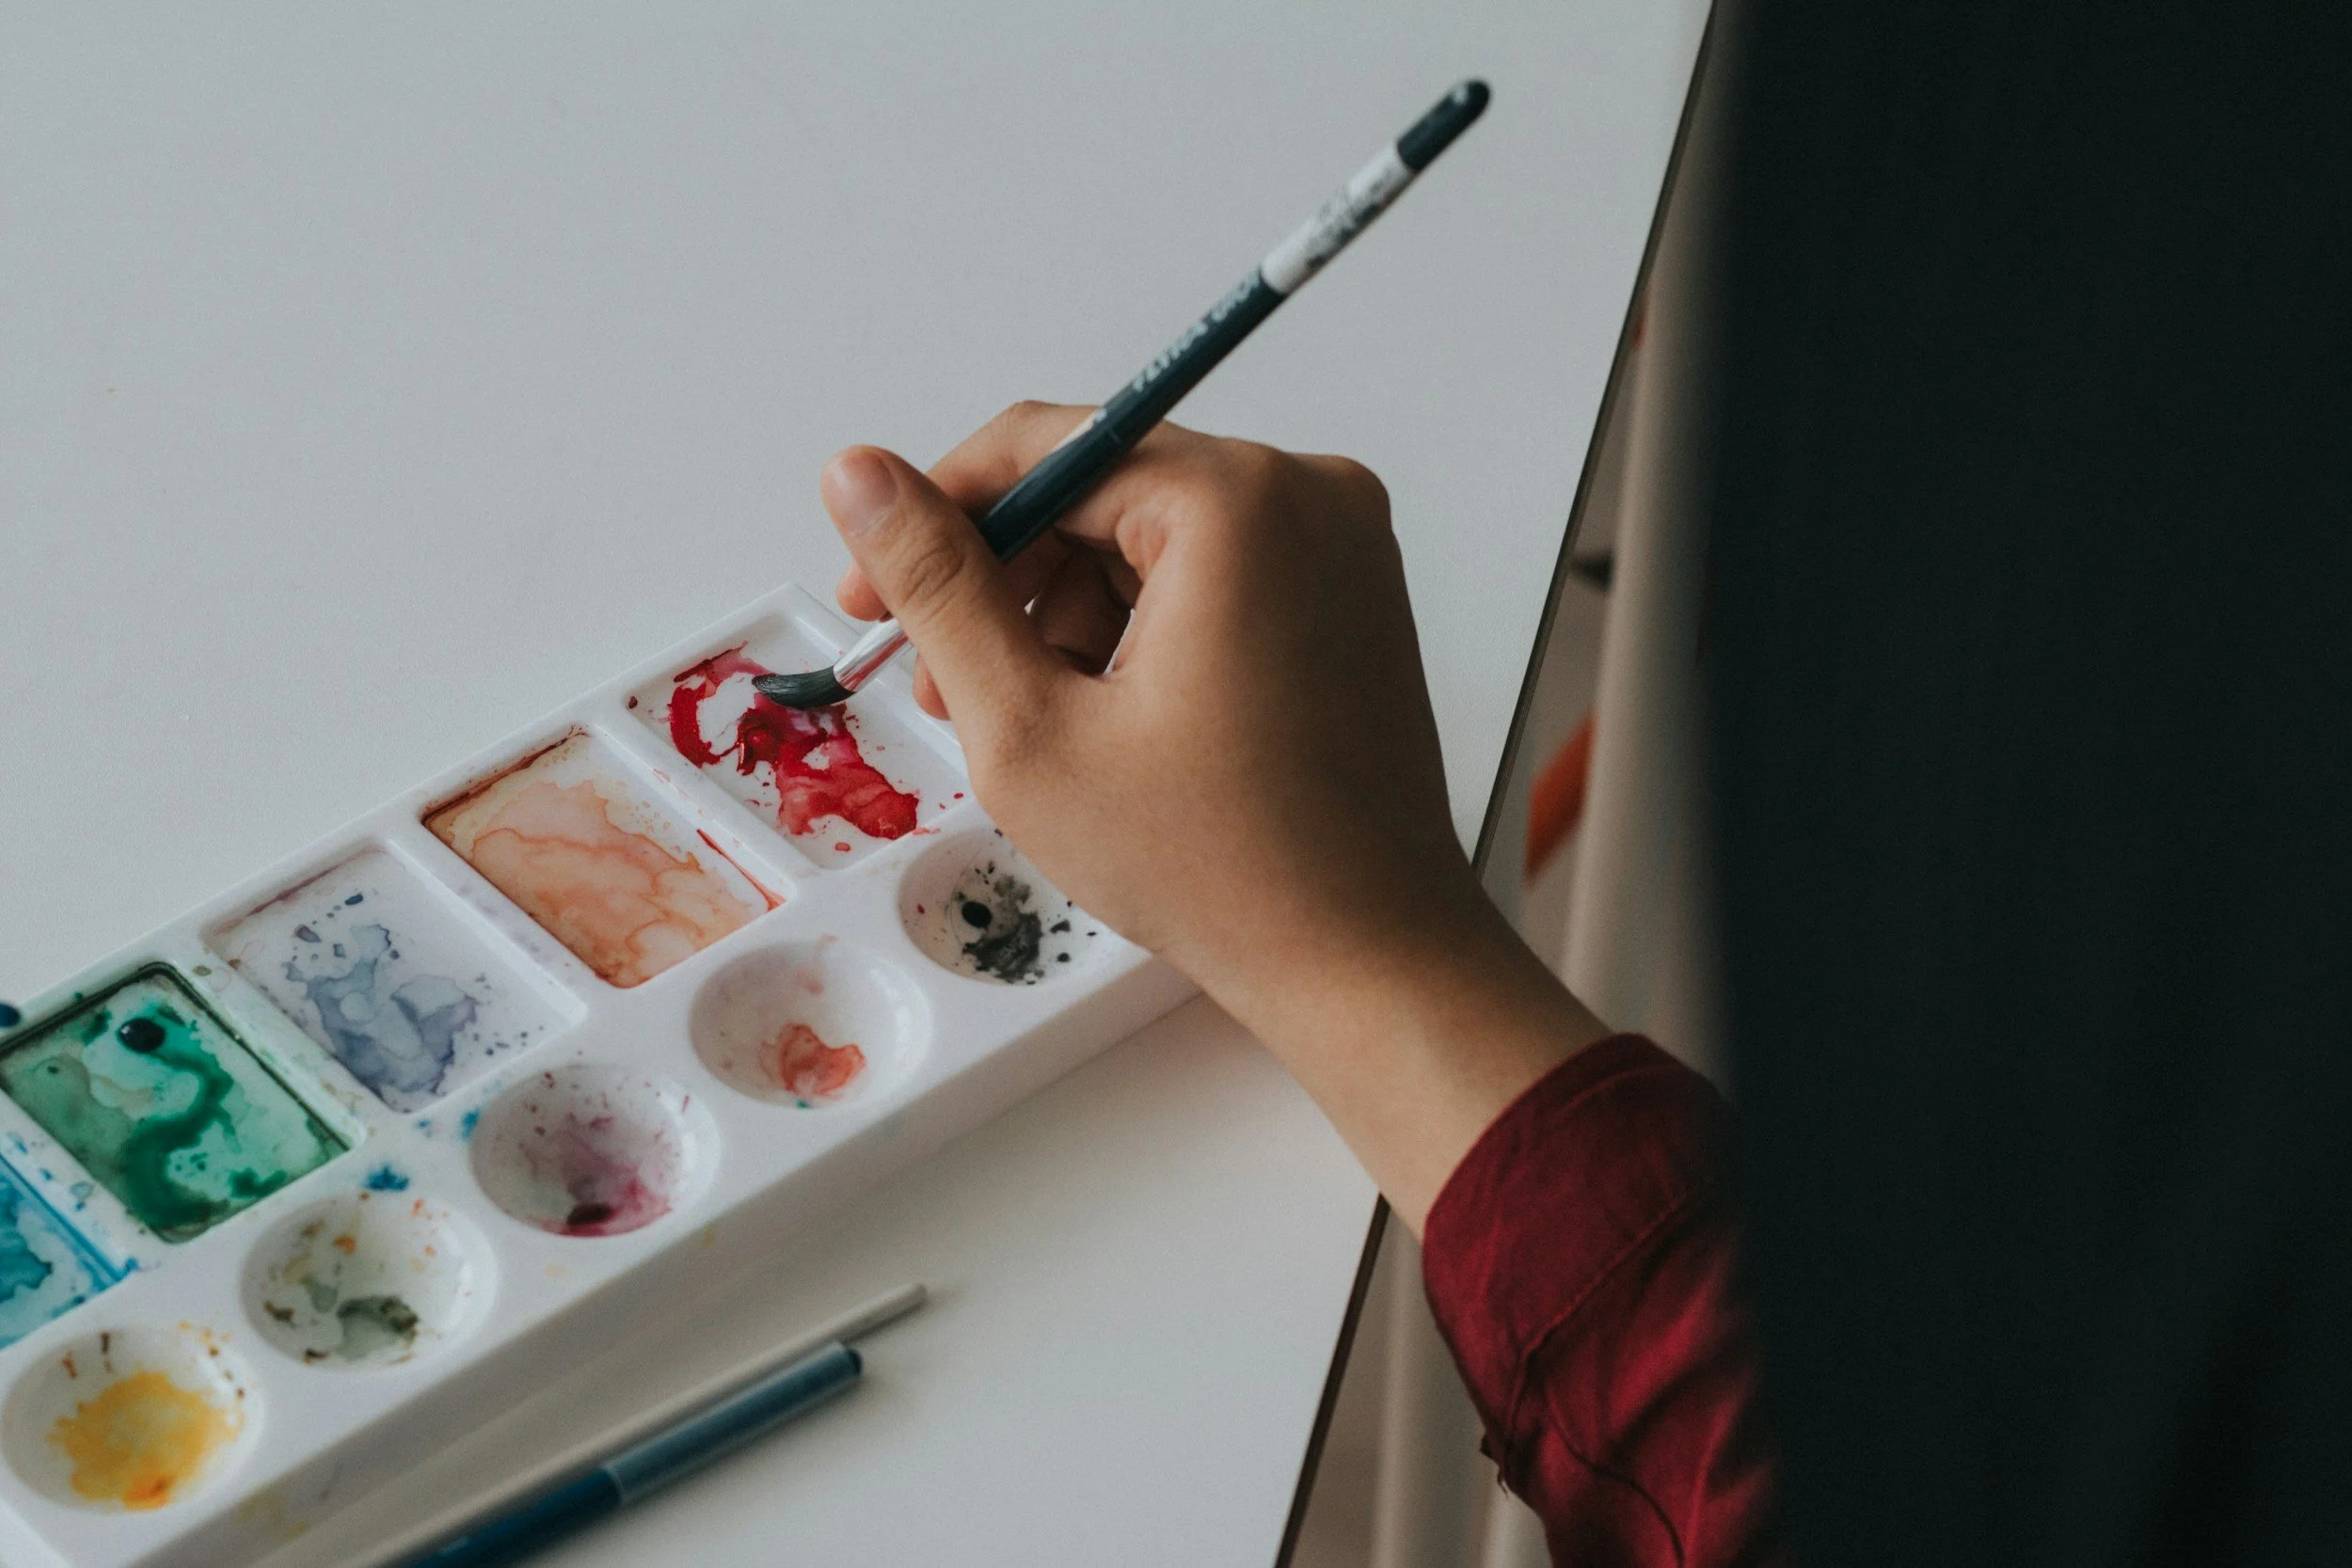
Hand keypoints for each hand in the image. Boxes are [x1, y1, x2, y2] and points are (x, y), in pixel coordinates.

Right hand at [822, 403, 1607, 1229]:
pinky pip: (1209, 572)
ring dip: (1064, 613)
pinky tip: (1103, 718)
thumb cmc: (1224, 868)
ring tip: (1028, 724)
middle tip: (940, 683)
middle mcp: (1307, 494)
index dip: (937, 515)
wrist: (1368, 960)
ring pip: (1147, 536)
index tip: (871, 591)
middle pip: (1097, 487)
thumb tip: (861, 476)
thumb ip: (937, 585)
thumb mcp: (1029, 726)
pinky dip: (1138, 628)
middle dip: (1003, 581)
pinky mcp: (1347, 595)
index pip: (1043, 447)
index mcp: (1237, 502)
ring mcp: (1340, 544)